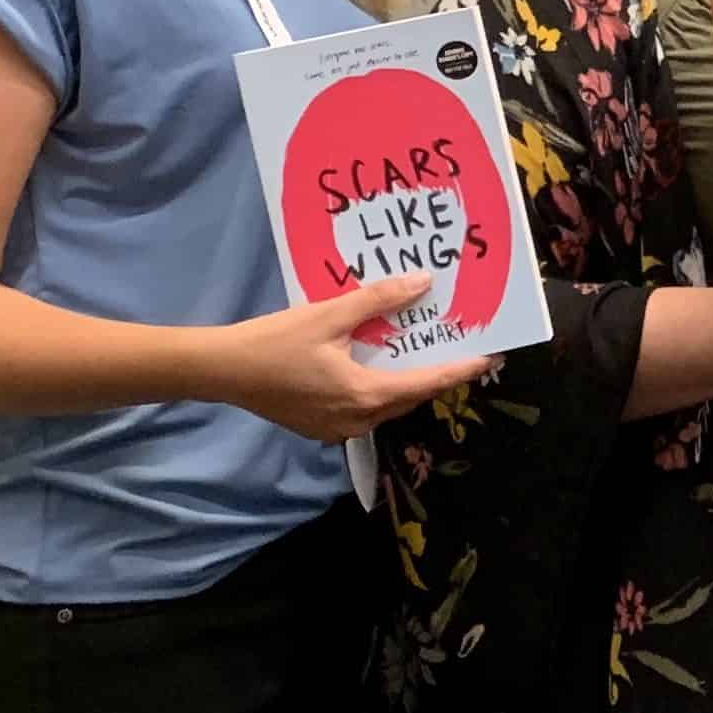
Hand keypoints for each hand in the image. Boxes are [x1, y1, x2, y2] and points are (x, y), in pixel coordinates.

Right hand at [220, 274, 497, 441]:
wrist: (221, 370)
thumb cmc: (274, 341)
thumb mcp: (329, 315)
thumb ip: (379, 301)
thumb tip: (423, 283)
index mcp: (365, 396)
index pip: (427, 384)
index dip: (461, 370)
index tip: (491, 357)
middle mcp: (357, 420)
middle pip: (410, 397)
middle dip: (435, 374)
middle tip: (458, 349)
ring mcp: (337, 429)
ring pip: (387, 406)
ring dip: (406, 383)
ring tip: (424, 354)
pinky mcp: (320, 428)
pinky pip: (364, 410)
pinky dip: (378, 390)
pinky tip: (379, 367)